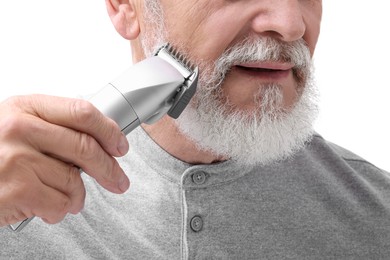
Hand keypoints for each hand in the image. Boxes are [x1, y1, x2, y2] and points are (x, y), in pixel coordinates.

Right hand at [0, 94, 129, 226]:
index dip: (109, 130)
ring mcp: (16, 159)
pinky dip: (61, 209)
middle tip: (119, 181)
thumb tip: (100, 139)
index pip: (81, 111)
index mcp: (25, 107)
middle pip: (86, 147)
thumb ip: (53, 128)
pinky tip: (47, 206)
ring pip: (74, 180)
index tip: (120, 145)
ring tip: (64, 197)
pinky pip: (61, 202)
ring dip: (77, 195)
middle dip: (110, 169)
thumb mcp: (17, 127)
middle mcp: (19, 128)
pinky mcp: (17, 190)